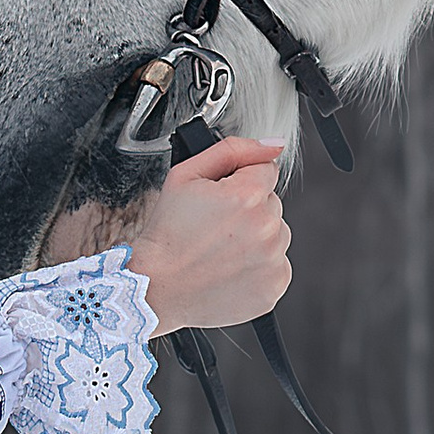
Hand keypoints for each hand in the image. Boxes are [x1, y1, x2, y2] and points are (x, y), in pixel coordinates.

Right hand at [60, 134, 291, 333]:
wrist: (157, 288)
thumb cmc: (166, 236)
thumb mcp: (185, 176)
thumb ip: (232, 150)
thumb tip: (272, 145)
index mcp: (247, 196)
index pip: (265, 170)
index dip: (240, 181)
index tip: (221, 200)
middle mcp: (266, 227)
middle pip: (271, 203)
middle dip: (248, 210)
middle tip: (214, 228)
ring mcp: (273, 260)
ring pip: (276, 234)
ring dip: (256, 238)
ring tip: (221, 251)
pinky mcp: (274, 286)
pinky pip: (276, 265)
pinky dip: (258, 267)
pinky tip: (230, 269)